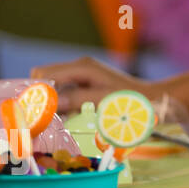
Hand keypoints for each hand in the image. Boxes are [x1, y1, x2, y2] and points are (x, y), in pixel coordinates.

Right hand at [29, 57, 155, 112]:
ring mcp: (84, 75)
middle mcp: (80, 67)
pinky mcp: (87, 85)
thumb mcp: (103, 100)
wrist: (154, 99)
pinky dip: (63, 105)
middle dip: (41, 96)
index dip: (35, 90)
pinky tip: (67, 118)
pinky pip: (66, 93)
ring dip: (52, 102)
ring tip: (53, 120)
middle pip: (46, 78)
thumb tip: (52, 103)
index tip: (33, 110)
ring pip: (54, 87)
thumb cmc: (132, 100)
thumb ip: (78, 99)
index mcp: (82, 67)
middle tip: (42, 117)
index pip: (44, 73)